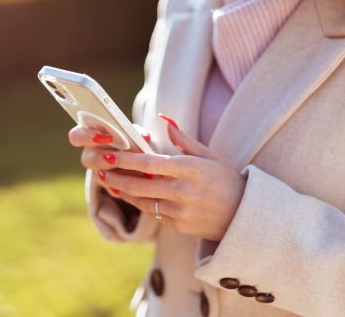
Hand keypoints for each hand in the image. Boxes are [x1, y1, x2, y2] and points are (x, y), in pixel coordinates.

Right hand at [68, 123, 152, 196]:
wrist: (145, 159)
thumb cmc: (135, 139)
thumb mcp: (136, 132)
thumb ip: (136, 132)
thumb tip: (143, 137)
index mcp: (90, 136)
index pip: (76, 136)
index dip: (87, 137)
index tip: (107, 136)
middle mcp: (90, 155)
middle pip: (86, 159)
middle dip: (102, 157)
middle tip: (116, 156)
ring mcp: (98, 172)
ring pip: (99, 175)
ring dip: (113, 172)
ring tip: (130, 168)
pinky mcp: (110, 186)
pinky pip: (113, 188)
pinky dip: (123, 185)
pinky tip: (134, 181)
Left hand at [77, 113, 246, 241]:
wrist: (244, 215)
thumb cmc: (227, 180)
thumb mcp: (210, 156)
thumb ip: (184, 140)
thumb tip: (164, 119)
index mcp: (191, 170)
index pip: (151, 164)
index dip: (127, 160)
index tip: (111, 155)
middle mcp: (184, 191)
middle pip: (140, 185)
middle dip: (117, 177)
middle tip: (100, 170)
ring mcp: (182, 211)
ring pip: (143, 202)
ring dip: (124, 192)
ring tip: (109, 182)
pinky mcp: (180, 226)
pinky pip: (155, 213)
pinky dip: (141, 204)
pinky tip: (130, 196)